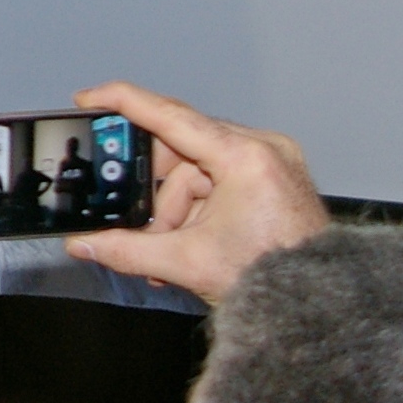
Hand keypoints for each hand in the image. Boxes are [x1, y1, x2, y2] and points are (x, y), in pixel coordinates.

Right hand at [62, 81, 327, 303]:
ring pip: (198, 169)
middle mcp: (263, 150)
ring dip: (176, 206)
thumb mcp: (186, 262)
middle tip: (141, 221)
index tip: (89, 98)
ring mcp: (272, 161)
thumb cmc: (273, 278)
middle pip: (181, 150)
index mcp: (245, 158)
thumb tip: (84, 244)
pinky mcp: (274, 176)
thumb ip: (125, 249)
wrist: (318, 305)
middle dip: (156, 191)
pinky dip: (198, 206)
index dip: (123, 103)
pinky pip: (219, 177)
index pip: (170, 117)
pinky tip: (192, 237)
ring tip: (175, 245)